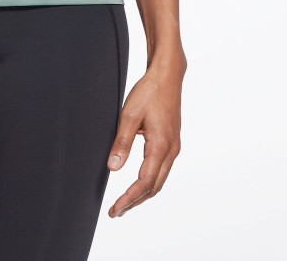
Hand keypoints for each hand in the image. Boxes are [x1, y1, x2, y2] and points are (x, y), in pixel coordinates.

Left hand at [105, 60, 183, 216]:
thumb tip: (113, 167)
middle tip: (117, 211)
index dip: (129, 199)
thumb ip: (122, 142)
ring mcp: (174, 147)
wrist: (167, 76)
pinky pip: (162, 169)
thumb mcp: (130, 114)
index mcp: (160, 145)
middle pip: (154, 187)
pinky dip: (150, 181)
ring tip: (125, 202)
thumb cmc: (149, 91)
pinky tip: (139, 182)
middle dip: (135, 201)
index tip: (115, 209)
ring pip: (159, 180)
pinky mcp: (172, 142)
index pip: (144, 182)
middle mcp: (171, 150)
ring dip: (142, 193)